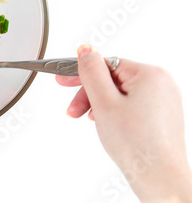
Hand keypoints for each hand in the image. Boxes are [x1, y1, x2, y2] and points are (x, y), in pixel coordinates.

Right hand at [56, 45, 191, 201]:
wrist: (159, 178)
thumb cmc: (137, 144)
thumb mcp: (103, 102)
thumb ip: (91, 72)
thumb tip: (85, 49)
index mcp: (150, 74)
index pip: (106, 64)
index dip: (82, 76)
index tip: (63, 81)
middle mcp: (162, 82)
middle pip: (113, 78)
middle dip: (90, 94)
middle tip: (73, 108)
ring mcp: (164, 99)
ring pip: (121, 92)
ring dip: (100, 104)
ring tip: (89, 121)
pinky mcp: (162, 114)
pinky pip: (132, 103)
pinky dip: (115, 111)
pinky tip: (106, 124)